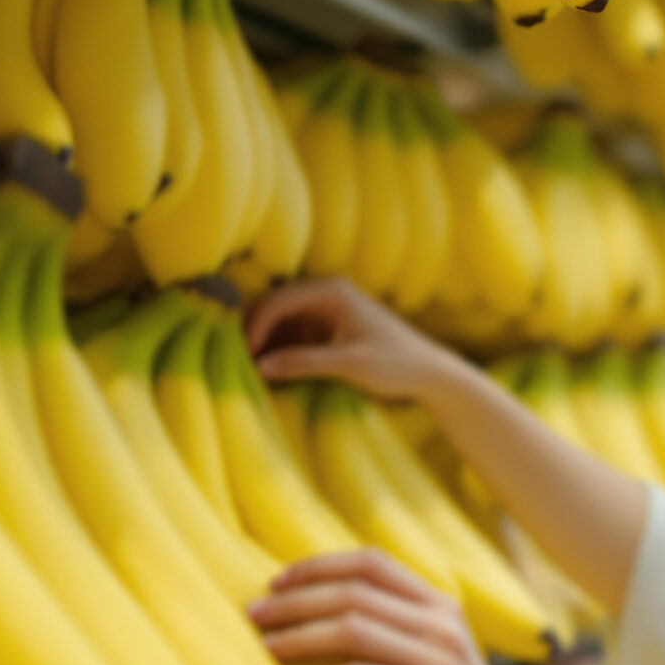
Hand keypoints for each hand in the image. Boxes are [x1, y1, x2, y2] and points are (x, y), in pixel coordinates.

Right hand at [246, 279, 465, 404]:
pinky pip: (290, 337)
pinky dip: (277, 352)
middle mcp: (324, 294)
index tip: (245, 356)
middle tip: (237, 363)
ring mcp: (323, 312)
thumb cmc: (396, 363)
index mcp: (331, 291)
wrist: (428, 372)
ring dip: (263, 344)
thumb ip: (305, 362)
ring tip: (247, 371)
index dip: (256, 326)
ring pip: (278, 324)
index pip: (278, 301)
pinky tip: (267, 373)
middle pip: (272, 307)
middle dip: (253, 333)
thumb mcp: (350, 364)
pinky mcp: (324, 330)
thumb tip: (261, 366)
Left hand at [249, 550, 574, 664]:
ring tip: (270, 662)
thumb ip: (398, 624)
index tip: (273, 583)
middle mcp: (443, 637)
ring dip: (301, 656)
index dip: (316, 567)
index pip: (371, 564)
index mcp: (442, 609)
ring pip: (351, 656)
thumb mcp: (441, 654)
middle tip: (253, 622)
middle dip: (293, 610)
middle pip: (351, 605)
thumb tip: (317, 603)